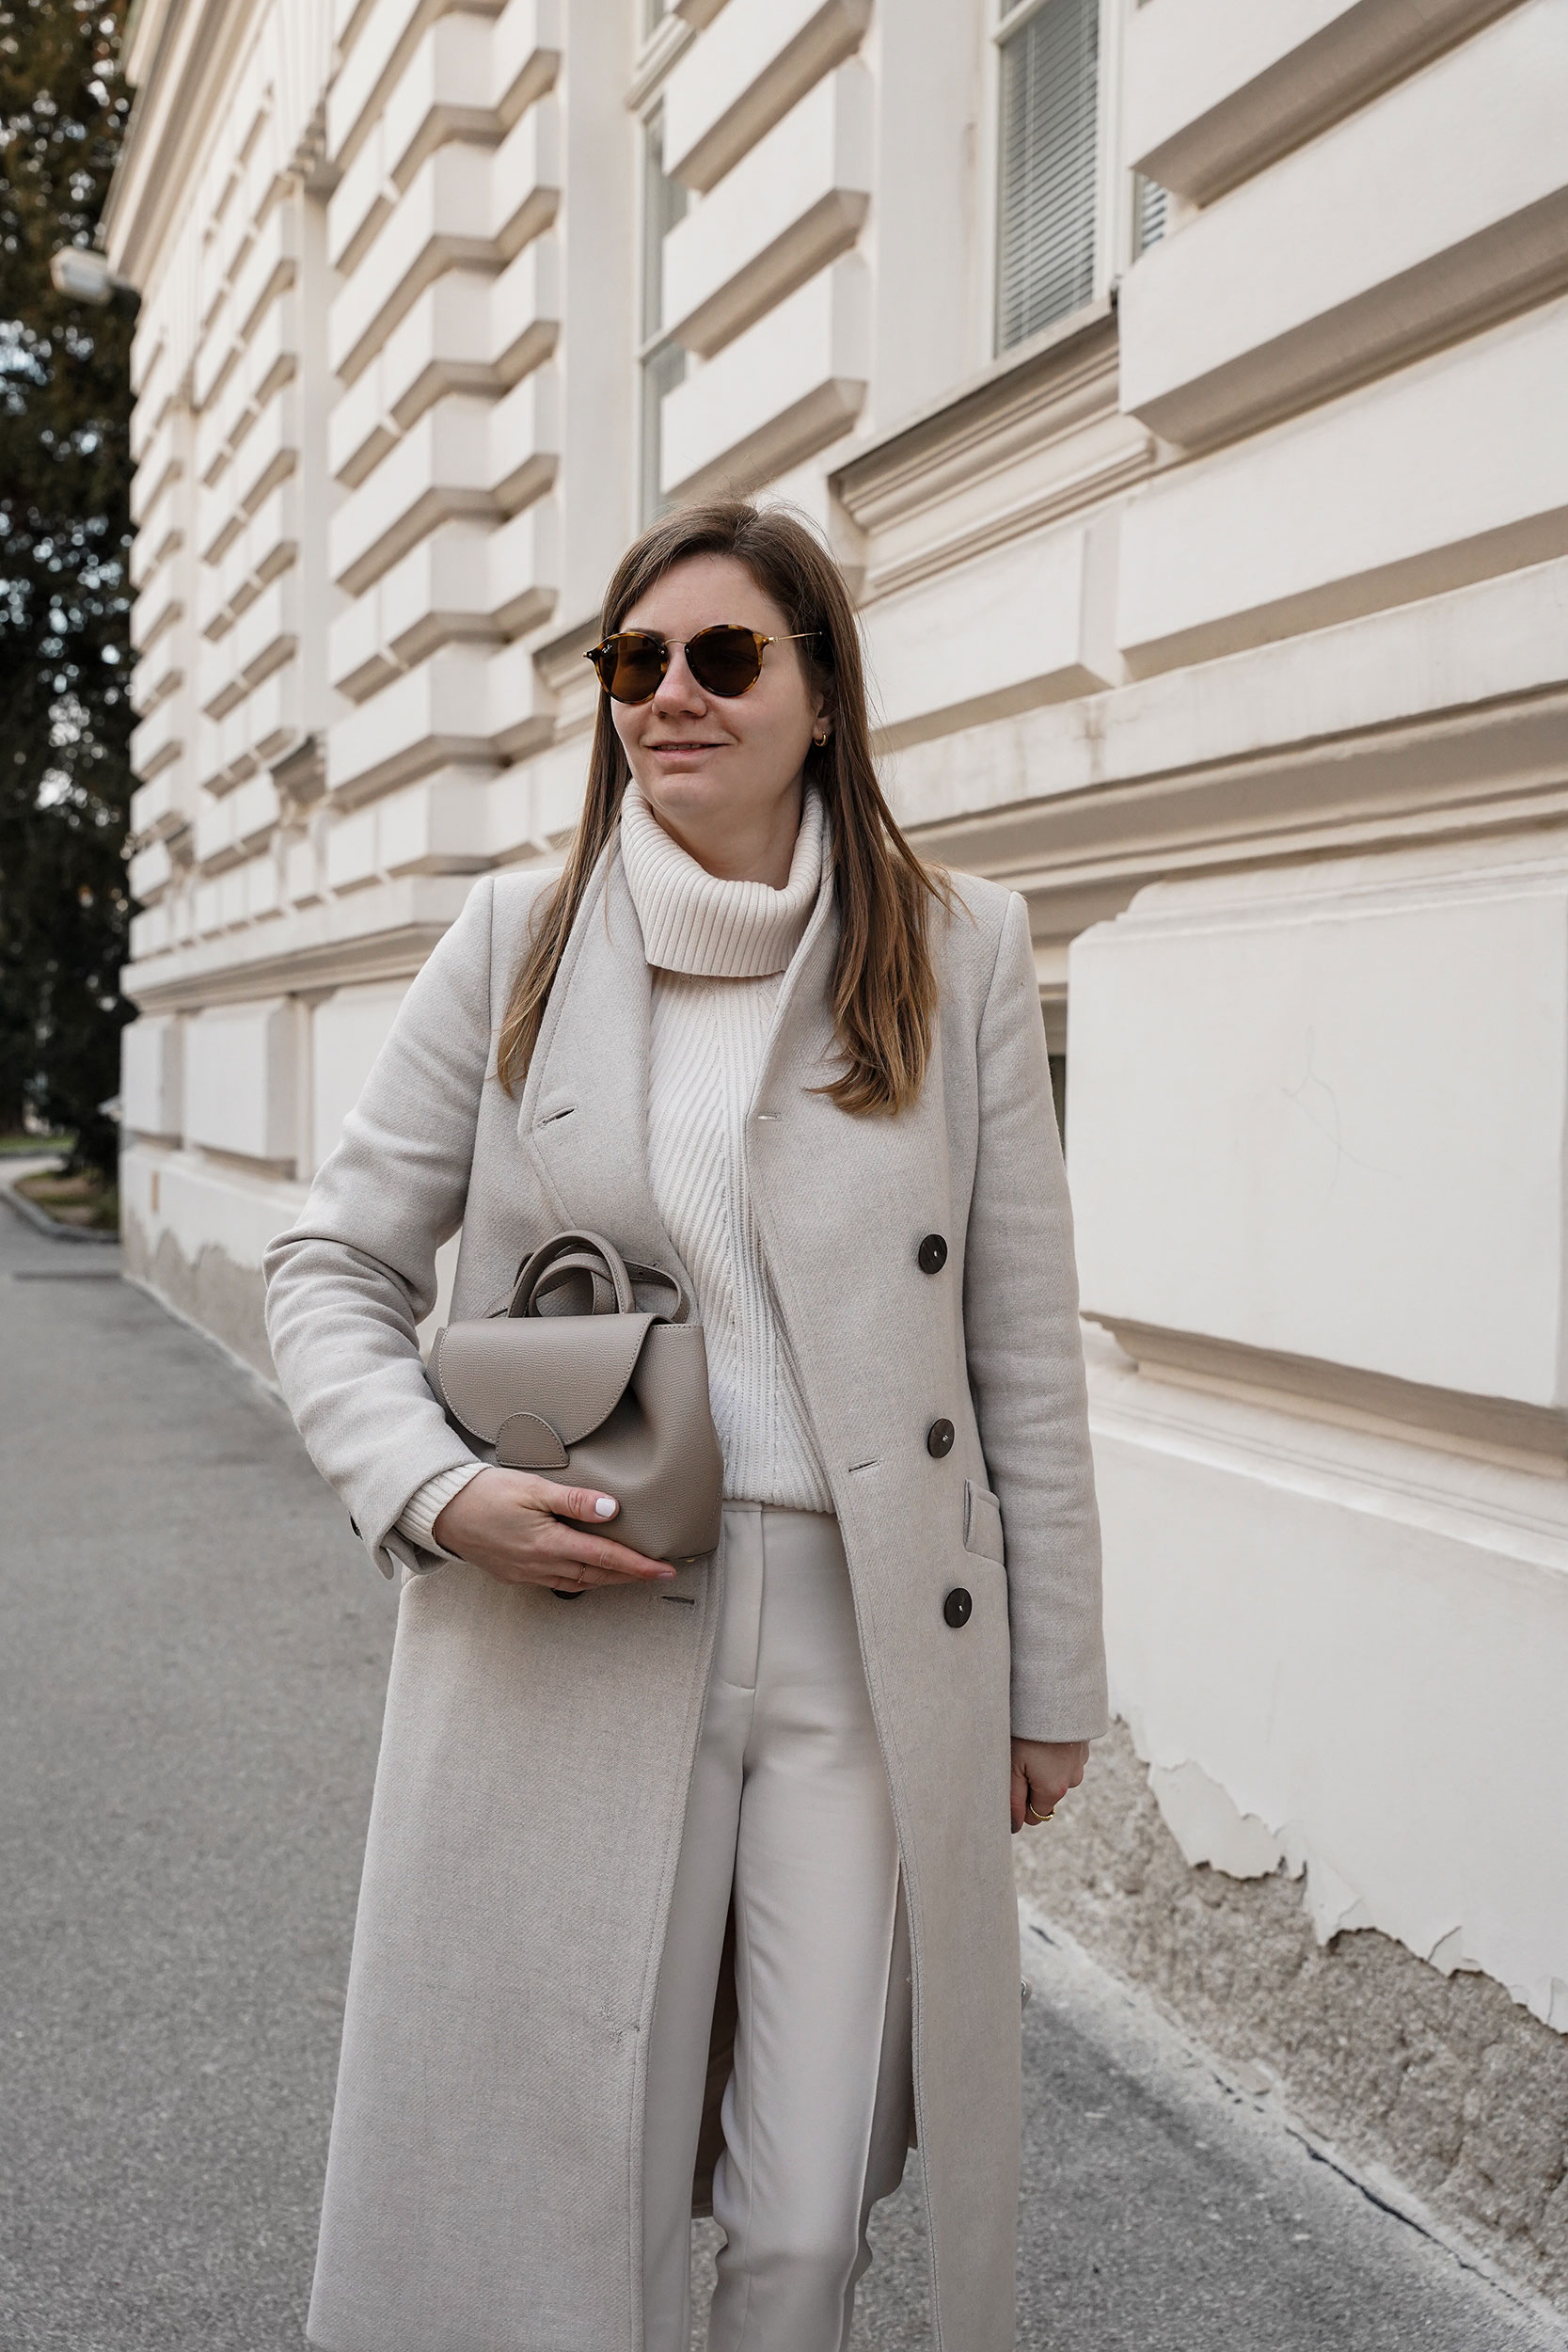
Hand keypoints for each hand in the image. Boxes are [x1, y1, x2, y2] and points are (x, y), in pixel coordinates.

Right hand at [431, 1467, 674, 1592]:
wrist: (442, 1511)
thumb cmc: (485, 1492)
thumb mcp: (532, 1489)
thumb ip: (574, 1501)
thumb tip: (613, 1511)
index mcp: (549, 1543)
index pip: (605, 1557)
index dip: (638, 1565)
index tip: (664, 1569)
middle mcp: (540, 1565)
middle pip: (597, 1575)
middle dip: (629, 1577)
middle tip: (657, 1575)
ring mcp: (526, 1573)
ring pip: (578, 1581)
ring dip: (607, 1580)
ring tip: (631, 1575)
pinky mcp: (515, 1574)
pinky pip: (557, 1583)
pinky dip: (581, 1579)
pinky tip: (588, 1573)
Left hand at [1010, 1738, 1087, 1833]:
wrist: (1054, 1694)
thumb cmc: (1027, 1732)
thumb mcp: (1012, 1767)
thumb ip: (1012, 1801)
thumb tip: (1014, 1827)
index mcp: (1054, 1791)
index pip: (1034, 1816)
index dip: (1019, 1802)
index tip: (1011, 1780)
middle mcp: (1072, 1781)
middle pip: (1045, 1796)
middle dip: (1031, 1784)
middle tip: (1019, 1759)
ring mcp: (1080, 1763)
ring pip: (1056, 1777)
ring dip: (1043, 1767)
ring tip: (1031, 1743)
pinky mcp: (1083, 1747)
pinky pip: (1064, 1759)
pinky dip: (1054, 1753)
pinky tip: (1045, 1736)